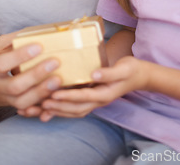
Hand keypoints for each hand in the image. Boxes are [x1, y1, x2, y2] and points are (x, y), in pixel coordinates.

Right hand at [0, 33, 62, 110]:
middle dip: (36, 74)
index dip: (20, 56)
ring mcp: (1, 98)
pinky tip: (53, 93)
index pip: (1, 63)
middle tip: (55, 62)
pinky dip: (40, 102)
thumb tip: (35, 31)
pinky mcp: (10, 106)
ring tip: (58, 79)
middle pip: (14, 85)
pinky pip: (26, 108)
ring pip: (21, 101)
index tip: (38, 46)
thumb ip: (12, 39)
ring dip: (41, 91)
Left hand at [35, 56, 151, 121]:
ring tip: (40, 108)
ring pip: (73, 111)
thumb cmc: (131, 69)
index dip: (68, 96)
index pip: (84, 97)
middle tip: (40, 103)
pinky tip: (48, 107)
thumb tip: (94, 74)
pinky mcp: (91, 98)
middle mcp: (98, 101)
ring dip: (56, 110)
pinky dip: (61, 109)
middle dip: (57, 107)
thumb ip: (109, 72)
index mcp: (105, 94)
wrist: (139, 76)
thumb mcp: (123, 68)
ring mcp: (94, 101)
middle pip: (75, 108)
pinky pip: (74, 107)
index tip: (53, 93)